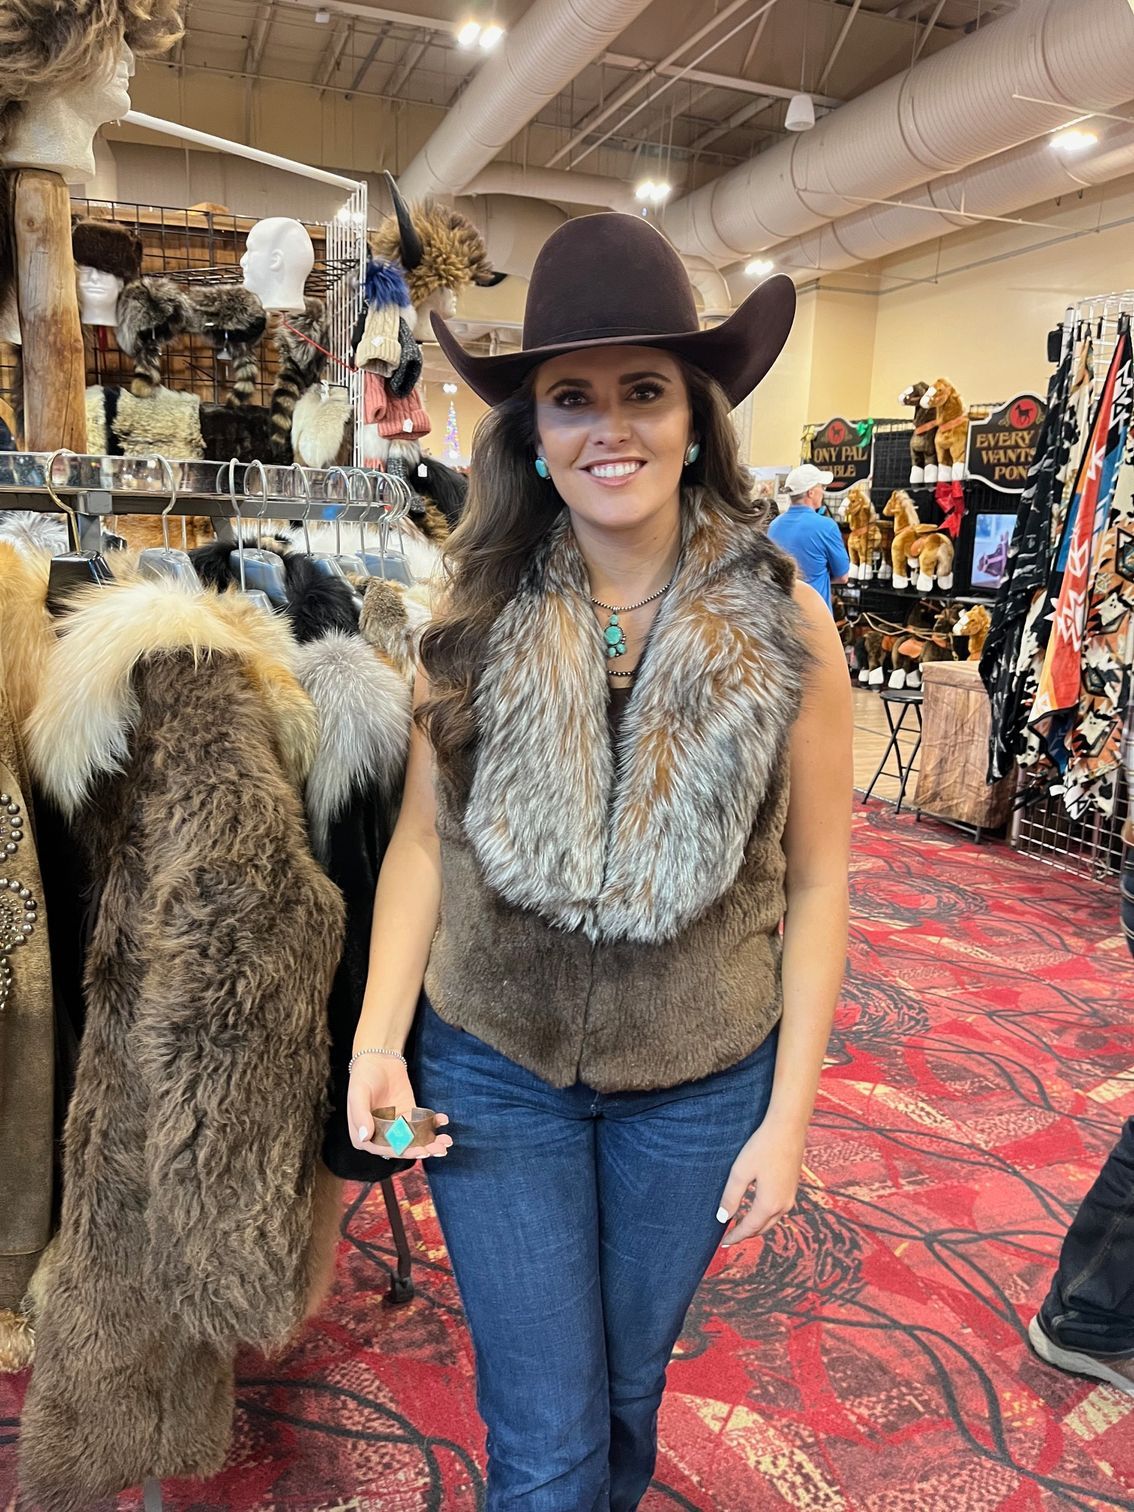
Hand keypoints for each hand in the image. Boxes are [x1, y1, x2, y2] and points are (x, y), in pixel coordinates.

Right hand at [346, 1055, 451, 1159]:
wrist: (378, 1059)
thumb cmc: (363, 1077)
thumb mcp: (358, 1095)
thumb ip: (360, 1116)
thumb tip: (365, 1136)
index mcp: (362, 1136)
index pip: (384, 1148)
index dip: (402, 1151)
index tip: (419, 1151)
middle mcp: (380, 1135)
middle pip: (402, 1146)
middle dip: (421, 1148)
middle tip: (438, 1148)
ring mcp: (396, 1126)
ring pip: (414, 1138)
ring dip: (430, 1141)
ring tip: (445, 1141)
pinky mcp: (409, 1115)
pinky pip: (422, 1123)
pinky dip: (433, 1123)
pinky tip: (443, 1120)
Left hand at [717, 1114, 804, 1247]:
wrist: (788, 1128)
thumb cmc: (762, 1147)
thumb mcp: (740, 1172)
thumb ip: (731, 1197)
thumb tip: (723, 1218)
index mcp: (768, 1204)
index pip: (749, 1228)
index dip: (735, 1236)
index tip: (724, 1243)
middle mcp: (783, 1205)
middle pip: (762, 1228)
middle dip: (746, 1233)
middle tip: (730, 1236)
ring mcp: (791, 1197)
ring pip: (772, 1220)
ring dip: (757, 1225)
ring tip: (741, 1224)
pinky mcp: (793, 1188)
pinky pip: (778, 1210)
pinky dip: (766, 1215)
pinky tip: (757, 1208)